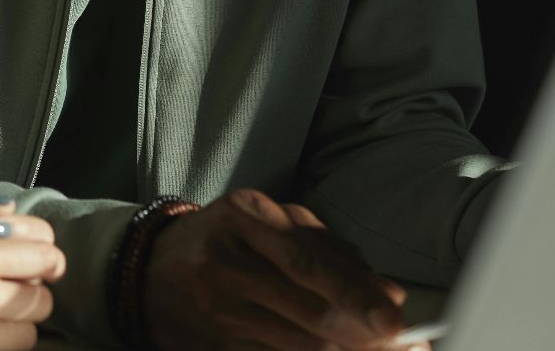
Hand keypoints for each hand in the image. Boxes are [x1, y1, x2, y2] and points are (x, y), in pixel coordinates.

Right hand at [142, 188, 424, 350]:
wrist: (152, 269)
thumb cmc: (227, 241)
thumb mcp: (269, 224)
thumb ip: (326, 250)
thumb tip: (389, 294)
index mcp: (244, 217)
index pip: (309, 261)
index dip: (356, 293)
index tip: (396, 319)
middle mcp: (225, 261)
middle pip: (309, 310)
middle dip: (362, 334)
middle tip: (402, 345)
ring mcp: (215, 307)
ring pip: (299, 343)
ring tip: (374, 349)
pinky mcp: (215, 344)